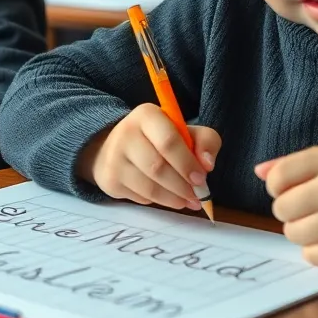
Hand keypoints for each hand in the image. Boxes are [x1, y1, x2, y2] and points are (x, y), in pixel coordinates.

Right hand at [77, 103, 219, 209]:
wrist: (117, 147)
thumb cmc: (160, 138)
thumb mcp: (187, 131)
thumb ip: (206, 141)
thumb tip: (207, 164)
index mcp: (146, 115)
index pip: (168, 141)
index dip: (187, 163)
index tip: (201, 179)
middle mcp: (125, 133)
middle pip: (157, 167)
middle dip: (182, 186)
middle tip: (197, 195)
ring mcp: (114, 158)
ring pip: (149, 188)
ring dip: (173, 198)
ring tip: (187, 200)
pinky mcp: (110, 180)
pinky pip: (140, 198)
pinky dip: (158, 201)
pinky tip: (167, 197)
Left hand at [256, 145, 317, 266]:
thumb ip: (291, 164)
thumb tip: (259, 172)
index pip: (278, 178)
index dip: (277, 186)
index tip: (292, 187)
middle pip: (281, 208)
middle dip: (289, 209)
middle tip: (308, 206)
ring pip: (292, 234)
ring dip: (300, 230)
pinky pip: (311, 256)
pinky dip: (315, 250)